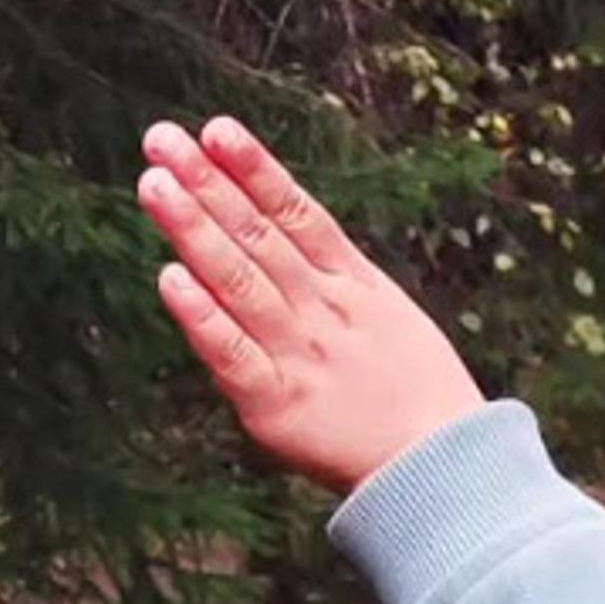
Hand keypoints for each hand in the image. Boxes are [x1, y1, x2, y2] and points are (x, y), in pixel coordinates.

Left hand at [137, 115, 484, 495]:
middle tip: (162, 140)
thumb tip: (289, 236)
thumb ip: (340, 282)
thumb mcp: (394, 321)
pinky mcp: (278, 405)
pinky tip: (170, 278)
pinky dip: (202, 317)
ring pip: (239, 280)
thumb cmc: (423, 405)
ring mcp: (299, 356)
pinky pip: (233, 354)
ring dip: (195, 229)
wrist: (448, 473)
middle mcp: (323, 313)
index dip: (255, 170)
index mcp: (355, 288)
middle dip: (208, 185)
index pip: (297, 214)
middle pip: (259, 237)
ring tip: (155, 183)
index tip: (216, 130)